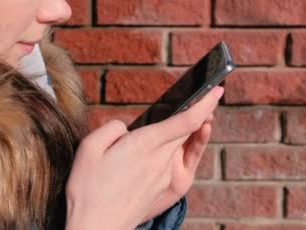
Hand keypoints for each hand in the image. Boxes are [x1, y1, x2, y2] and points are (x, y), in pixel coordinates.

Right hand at [65, 86, 223, 229]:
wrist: (96, 229)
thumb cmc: (87, 191)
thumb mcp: (88, 149)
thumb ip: (111, 129)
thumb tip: (126, 129)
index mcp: (143, 145)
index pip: (186, 121)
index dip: (205, 104)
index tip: (218, 89)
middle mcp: (159, 161)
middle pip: (188, 132)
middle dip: (198, 114)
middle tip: (202, 97)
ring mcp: (163, 177)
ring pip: (179, 147)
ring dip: (183, 133)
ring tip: (180, 120)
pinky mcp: (162, 190)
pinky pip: (171, 162)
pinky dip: (170, 150)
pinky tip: (158, 149)